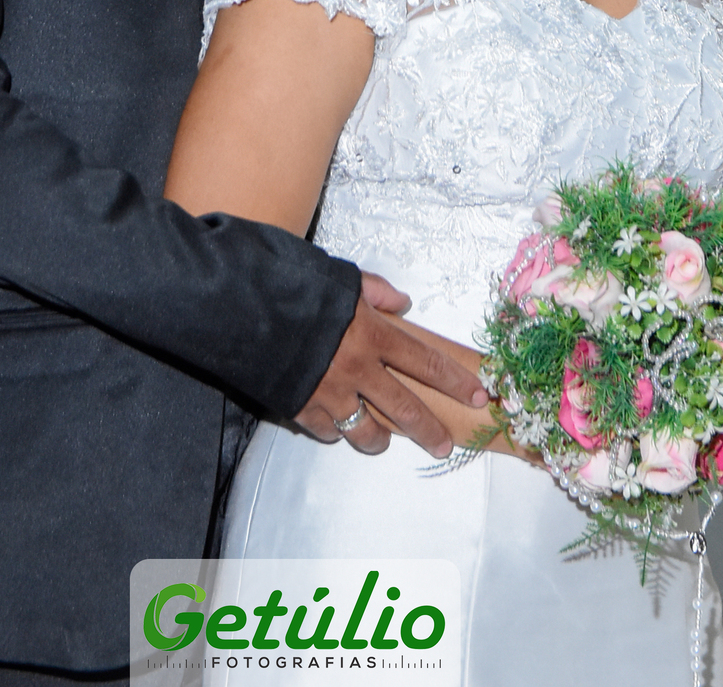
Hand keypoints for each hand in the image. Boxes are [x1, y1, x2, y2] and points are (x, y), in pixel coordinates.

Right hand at [294, 274, 487, 457]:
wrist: (243, 307)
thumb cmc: (296, 285)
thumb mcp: (343, 278)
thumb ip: (377, 291)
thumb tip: (403, 303)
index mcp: (373, 334)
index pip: (427, 362)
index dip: (456, 381)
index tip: (479, 395)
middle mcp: (358, 369)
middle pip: (406, 408)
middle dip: (430, 430)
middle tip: (444, 444)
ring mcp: (330, 393)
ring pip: (366, 430)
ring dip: (379, 439)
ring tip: (384, 441)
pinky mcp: (301, 407)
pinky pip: (328, 431)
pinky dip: (335, 431)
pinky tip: (337, 426)